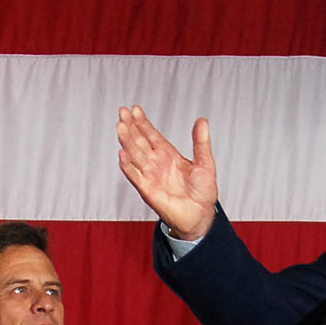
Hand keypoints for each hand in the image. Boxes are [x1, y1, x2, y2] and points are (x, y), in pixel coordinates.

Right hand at [116, 106, 218, 241]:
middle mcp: (156, 163)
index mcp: (168, 154)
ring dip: (126, 141)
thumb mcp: (205, 162)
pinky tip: (122, 154)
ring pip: (134, 155)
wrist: (200, 214)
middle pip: (139, 141)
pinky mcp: (147, 189)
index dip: (143, 122)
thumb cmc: (203, 191)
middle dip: (130, 127)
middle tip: (122, 112)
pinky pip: (135, 176)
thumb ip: (201, 142)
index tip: (135, 109)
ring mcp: (150, 175)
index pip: (151, 135)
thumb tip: (202, 121)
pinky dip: (128, 166)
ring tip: (120, 127)